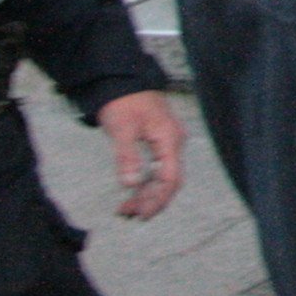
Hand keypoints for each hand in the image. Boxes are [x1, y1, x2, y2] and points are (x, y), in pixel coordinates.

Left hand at [98, 91, 185, 220]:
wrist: (123, 81)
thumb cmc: (124, 102)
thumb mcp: (122, 129)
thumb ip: (127, 157)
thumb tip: (129, 184)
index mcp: (169, 139)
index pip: (171, 178)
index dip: (157, 199)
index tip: (141, 215)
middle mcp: (173, 143)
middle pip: (168, 180)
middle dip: (150, 200)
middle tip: (128, 215)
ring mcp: (167, 143)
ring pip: (162, 176)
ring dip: (146, 193)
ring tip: (125, 209)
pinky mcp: (158, 142)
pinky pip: (156, 168)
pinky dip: (144, 182)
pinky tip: (132, 191)